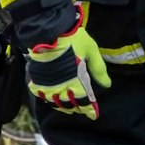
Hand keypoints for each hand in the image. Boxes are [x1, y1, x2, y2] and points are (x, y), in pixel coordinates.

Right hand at [26, 4, 111, 118]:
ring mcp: (48, 82)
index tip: (93, 115)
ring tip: (67, 106)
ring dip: (61, 105)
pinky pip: (40, 93)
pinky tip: (50, 96)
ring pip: (54, 101)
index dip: (89, 110)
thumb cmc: (72, 39)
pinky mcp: (37, 77)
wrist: (48, 29)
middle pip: (69, 103)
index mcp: (77, 80)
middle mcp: (62, 85)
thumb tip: (107, 85)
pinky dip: (46, 97)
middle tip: (82, 109)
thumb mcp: (91, 51)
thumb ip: (98, 69)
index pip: (84, 101)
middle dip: (76, 107)